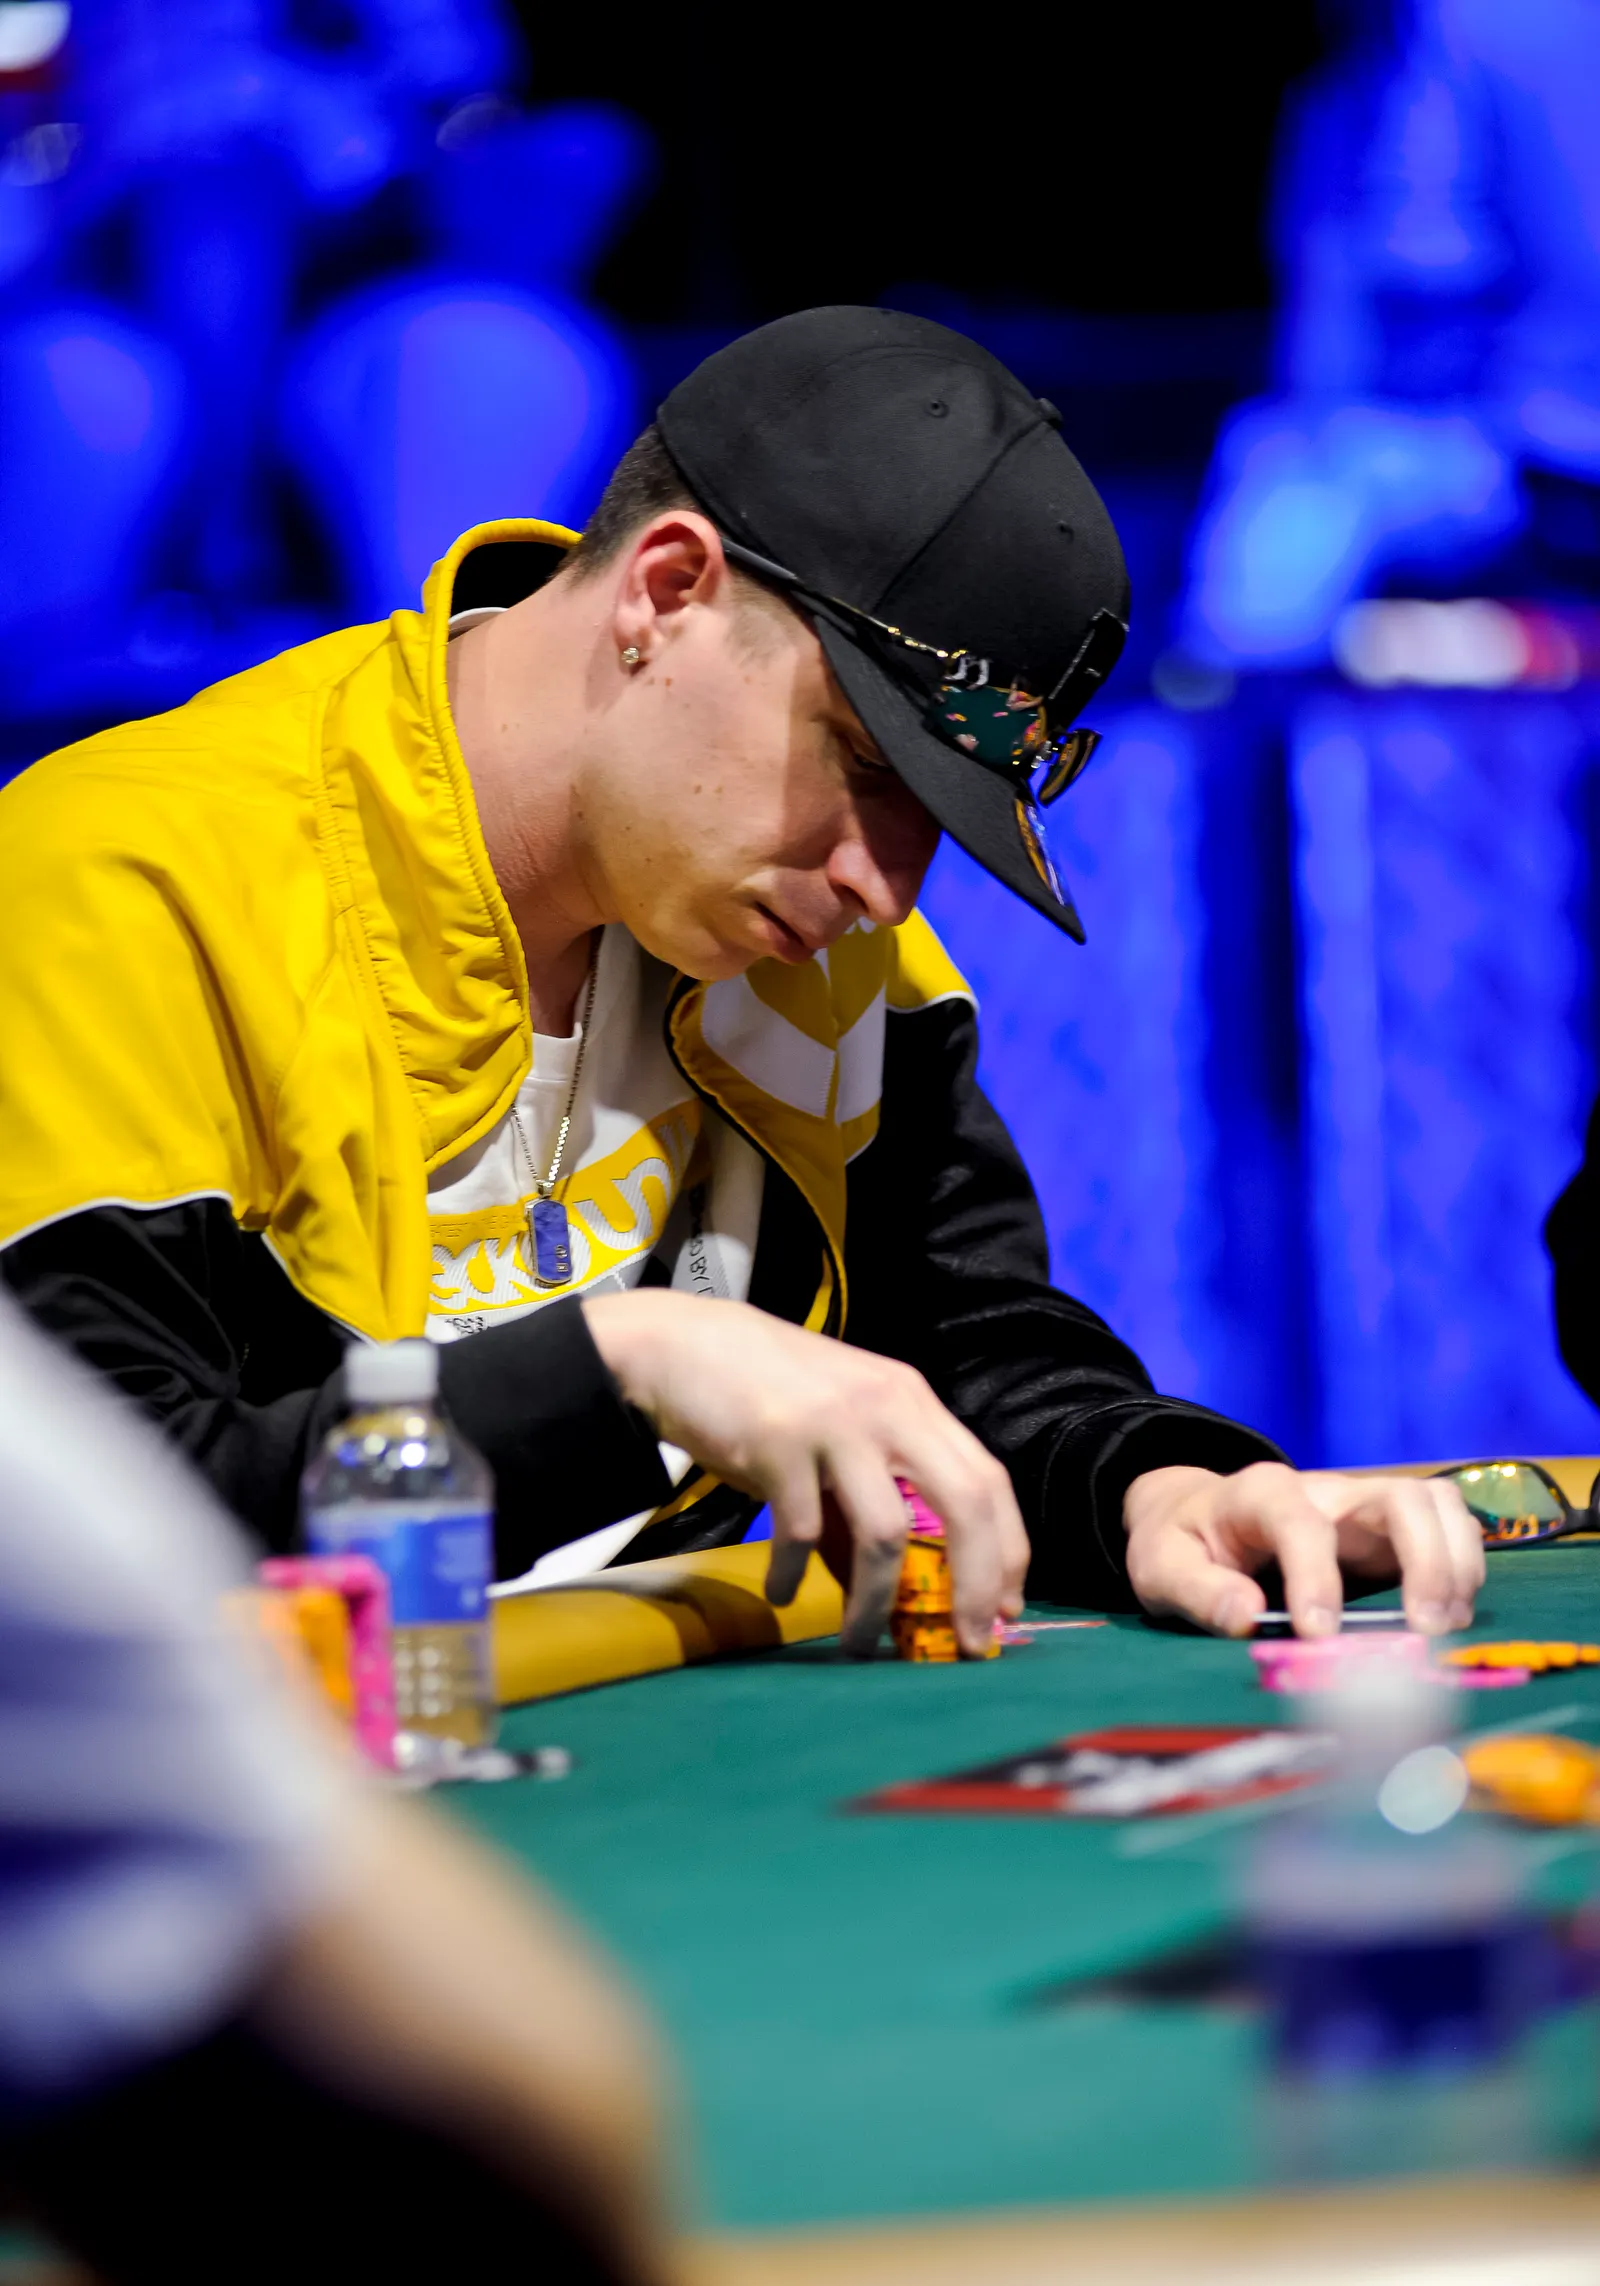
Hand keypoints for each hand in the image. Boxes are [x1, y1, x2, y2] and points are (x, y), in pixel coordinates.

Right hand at [583, 1291, 1028, 1656]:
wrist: (680, 1344)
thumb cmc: (766, 1392)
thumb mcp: (838, 1432)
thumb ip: (869, 1497)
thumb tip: (891, 1592)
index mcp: (912, 1400)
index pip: (989, 1479)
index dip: (1007, 1550)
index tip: (1003, 1610)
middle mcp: (888, 1406)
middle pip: (966, 1503)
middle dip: (977, 1583)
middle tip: (969, 1646)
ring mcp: (836, 1422)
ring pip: (885, 1533)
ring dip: (876, 1603)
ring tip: (858, 1645)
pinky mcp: (779, 1441)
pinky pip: (801, 1530)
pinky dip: (796, 1574)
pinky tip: (782, 1593)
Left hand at [1123, 1462, 1483, 1638]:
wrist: (1193, 1516)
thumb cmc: (1180, 1543)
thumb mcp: (1161, 1567)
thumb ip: (1199, 1592)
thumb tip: (1248, 1617)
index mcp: (1262, 1493)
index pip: (1301, 1522)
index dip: (1316, 1576)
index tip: (1319, 1634)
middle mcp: (1324, 1491)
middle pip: (1399, 1498)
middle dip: (1425, 1560)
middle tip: (1425, 1630)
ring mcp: (1362, 1508)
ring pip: (1435, 1505)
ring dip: (1455, 1561)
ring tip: (1445, 1625)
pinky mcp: (1385, 1533)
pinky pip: (1443, 1529)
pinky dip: (1460, 1567)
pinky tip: (1448, 1616)